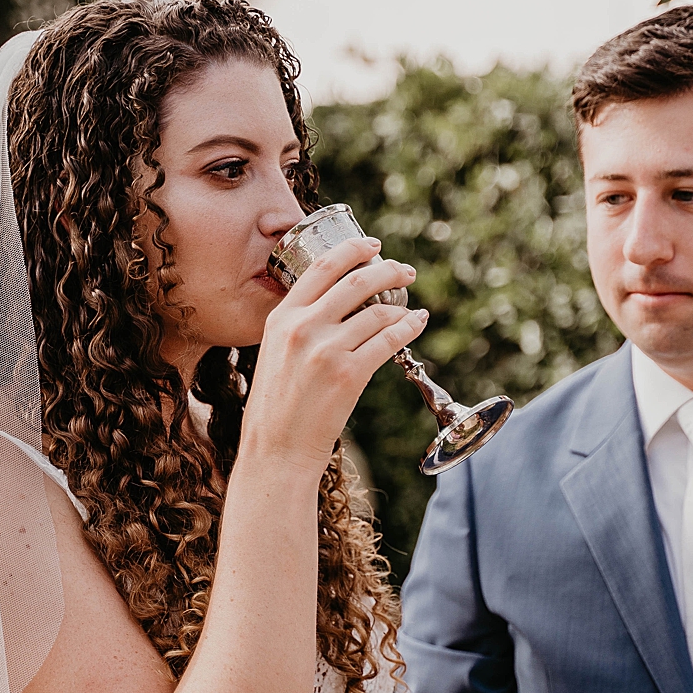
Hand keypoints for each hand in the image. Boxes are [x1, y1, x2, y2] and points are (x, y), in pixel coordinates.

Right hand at [245, 236, 427, 471]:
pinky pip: (389, 340)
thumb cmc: (277, 405)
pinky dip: (409, 327)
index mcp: (282, 317)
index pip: (322, 267)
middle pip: (356, 281)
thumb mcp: (275, 352)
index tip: (372, 244)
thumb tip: (337, 303)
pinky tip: (417, 323)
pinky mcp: (348, 374)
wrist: (276, 448)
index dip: (353, 249)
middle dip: (388, 270)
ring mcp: (326, 350)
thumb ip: (299, 325)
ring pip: (378, 312)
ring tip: (411, 308)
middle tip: (405, 271)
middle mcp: (302, 328)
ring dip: (402, 305)